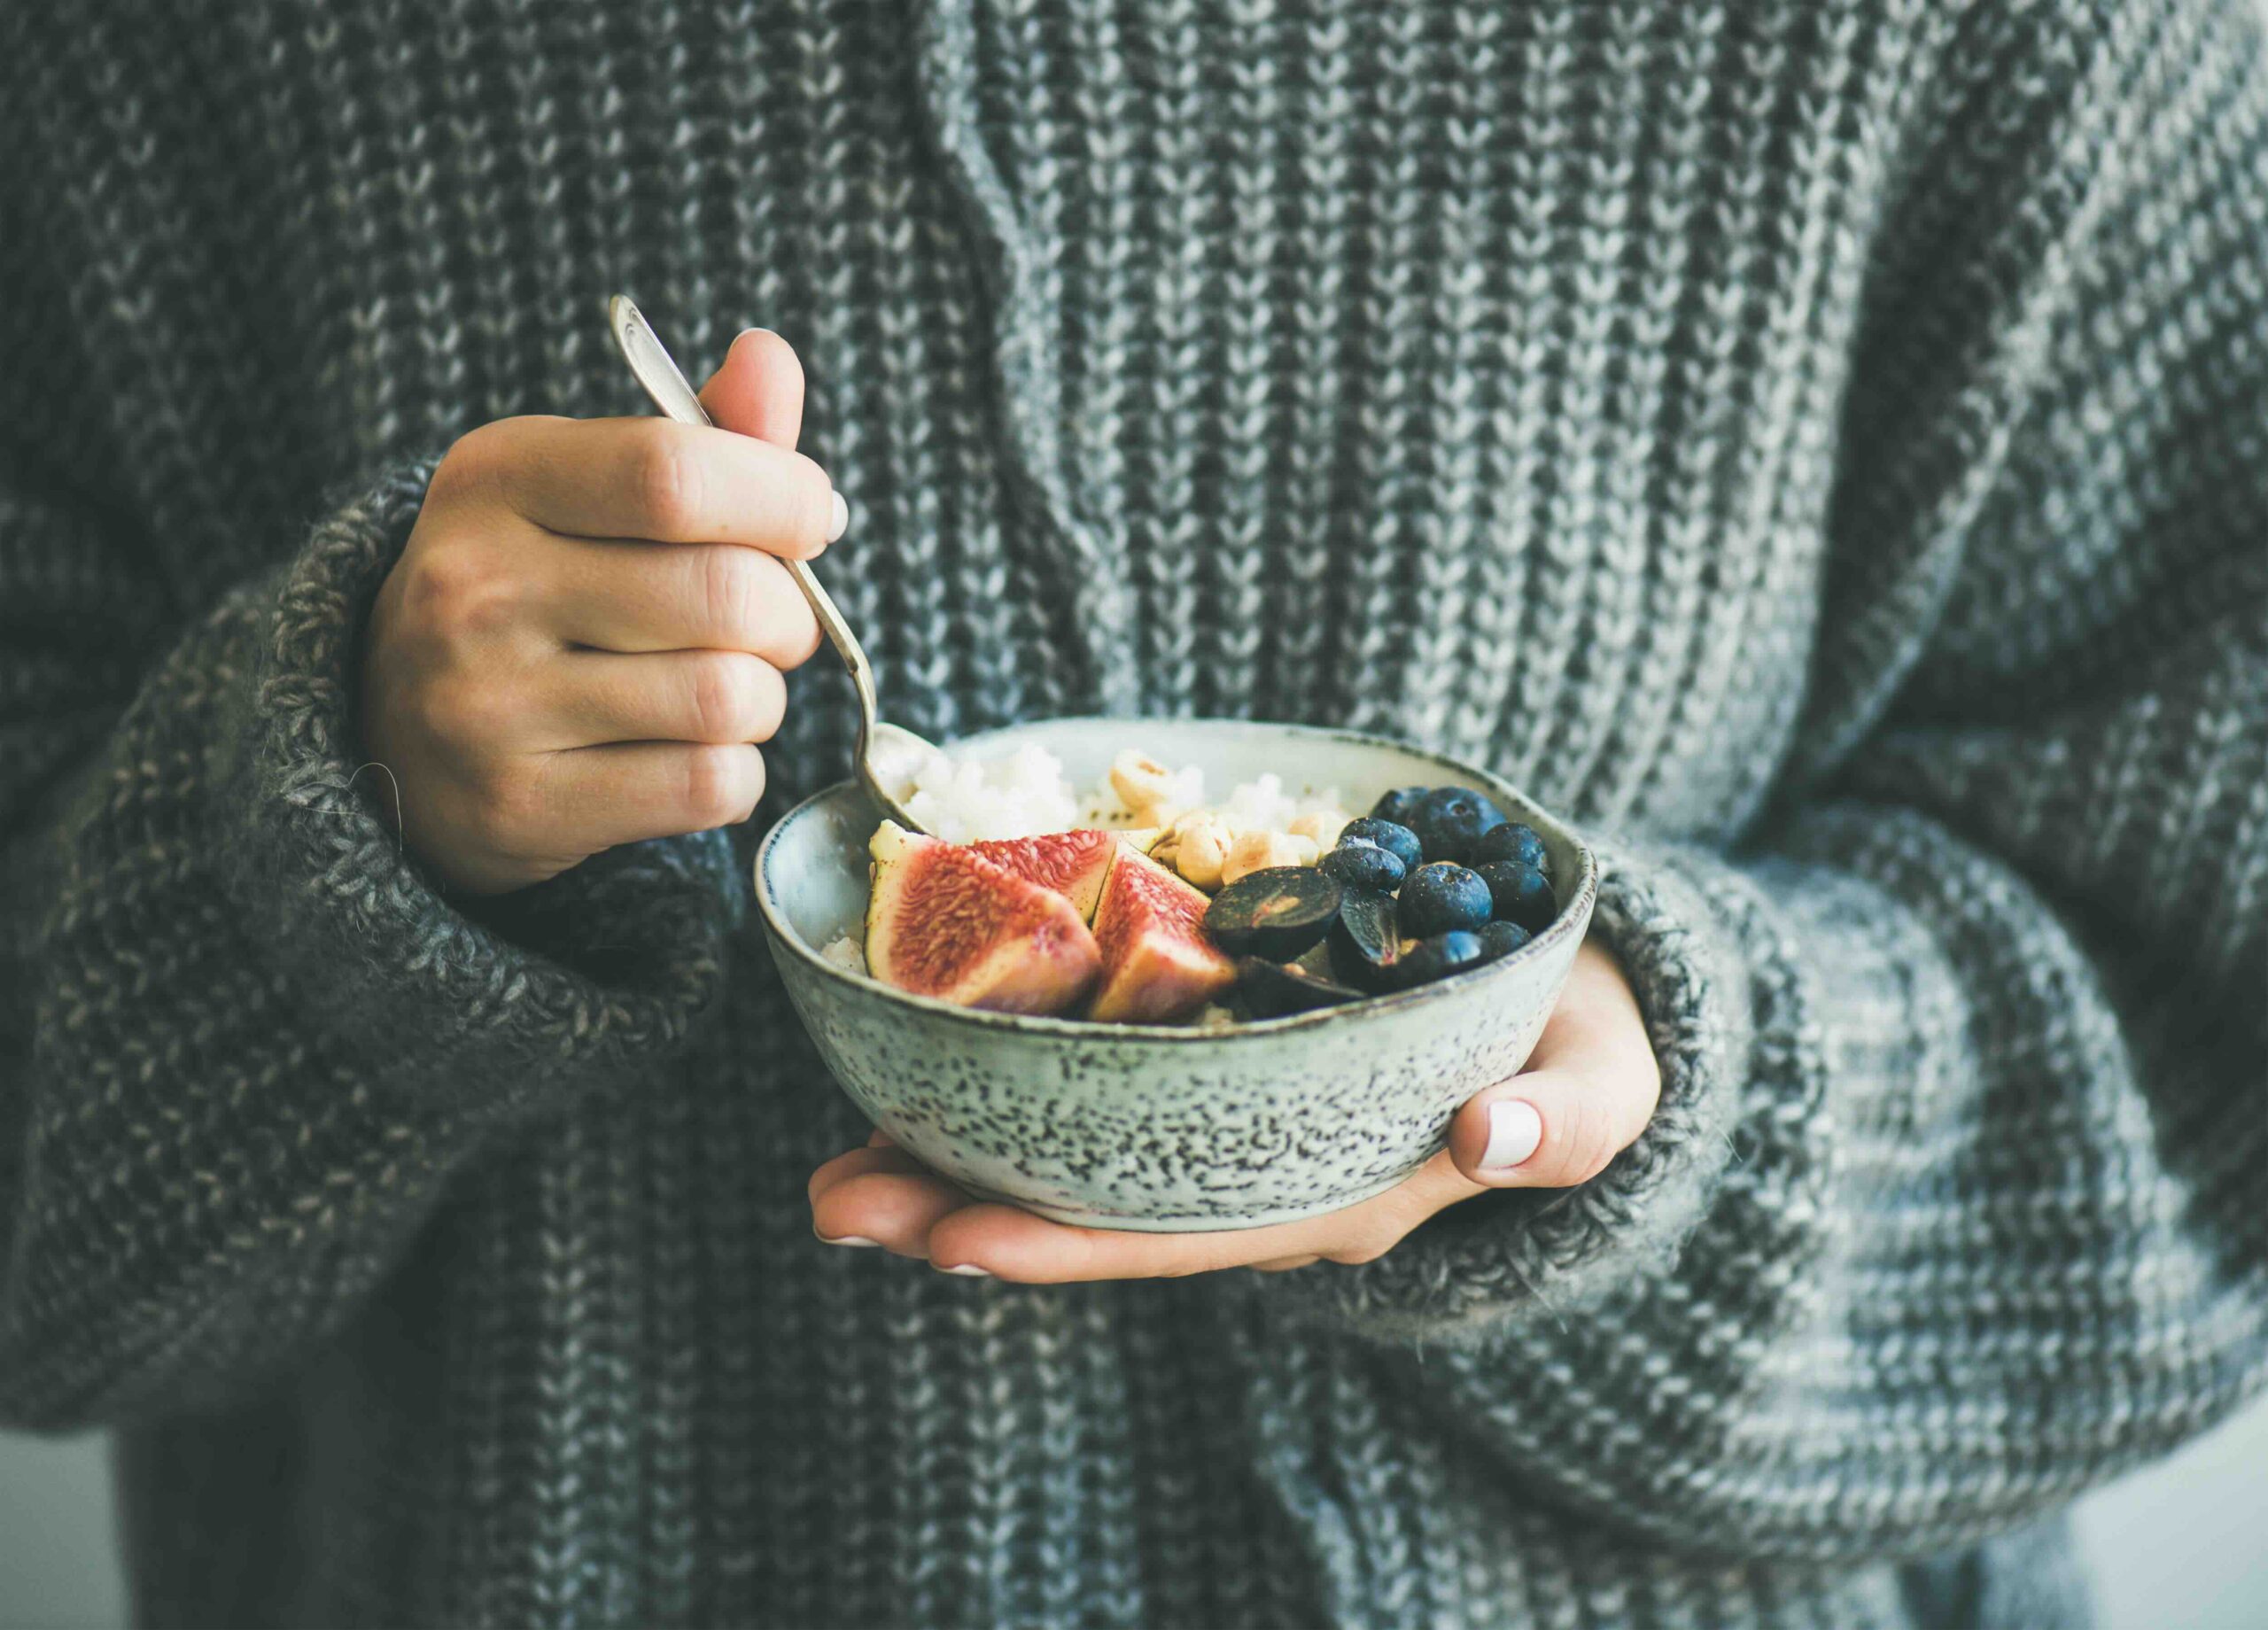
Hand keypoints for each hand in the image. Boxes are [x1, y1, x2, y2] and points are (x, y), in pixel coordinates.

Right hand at [361, 330, 842, 892]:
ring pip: (729, 698)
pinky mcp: (517, 803)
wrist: (394, 731)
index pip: (675, 473)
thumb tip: (773, 358)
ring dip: (762, 700)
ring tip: (720, 689)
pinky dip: (732, 774)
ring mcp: (486, 704)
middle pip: (727, 595)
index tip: (808, 518)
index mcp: (498, 476)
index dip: (782, 498)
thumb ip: (701, 432)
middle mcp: (475, 584)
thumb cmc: (535, 589)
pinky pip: (708, 786)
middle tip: (770, 624)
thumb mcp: (587, 488)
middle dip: (789, 616)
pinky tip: (686, 753)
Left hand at [808, 939, 1660, 1279]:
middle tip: (831, 1200)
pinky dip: (1009, 1086)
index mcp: (1341, 1195)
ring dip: (955, 1159)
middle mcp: (1265, 1178)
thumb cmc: (1584, 1051)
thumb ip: (1565, 1118)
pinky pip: (1101, 1093)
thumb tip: (1498, 1137)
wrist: (1575, 1008)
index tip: (950, 1240)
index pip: (1182, 1235)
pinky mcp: (1220, 1067)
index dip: (1066, 1241)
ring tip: (835, 1159)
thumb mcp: (1603, 1084)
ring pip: (1077, 1159)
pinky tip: (924, 1072)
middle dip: (962, 1213)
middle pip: (1095, 1210)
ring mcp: (1234, 1129)